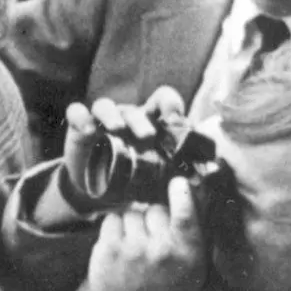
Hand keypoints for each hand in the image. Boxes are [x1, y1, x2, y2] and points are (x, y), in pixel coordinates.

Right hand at [55, 87, 187, 220]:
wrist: (101, 190)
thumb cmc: (136, 178)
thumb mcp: (162, 175)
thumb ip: (183, 170)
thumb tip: (213, 171)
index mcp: (150, 123)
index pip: (162, 100)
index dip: (170, 104)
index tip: (176, 120)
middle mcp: (126, 117)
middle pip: (134, 109)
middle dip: (142, 121)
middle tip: (148, 137)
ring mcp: (101, 121)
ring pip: (105, 106)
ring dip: (112, 115)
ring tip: (117, 130)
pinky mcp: (78, 127)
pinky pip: (76, 113)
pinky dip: (81, 117)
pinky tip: (88, 131)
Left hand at [86, 174, 208, 290]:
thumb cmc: (166, 288)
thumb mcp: (192, 268)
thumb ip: (190, 236)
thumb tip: (186, 196)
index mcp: (188, 255)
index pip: (186, 218)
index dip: (182, 196)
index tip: (178, 182)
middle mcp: (161, 251)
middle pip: (154, 209)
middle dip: (152, 217)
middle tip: (151, 238)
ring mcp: (132, 249)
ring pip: (131, 212)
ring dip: (132, 222)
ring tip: (135, 244)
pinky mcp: (108, 249)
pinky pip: (112, 219)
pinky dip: (115, 227)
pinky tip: (120, 245)